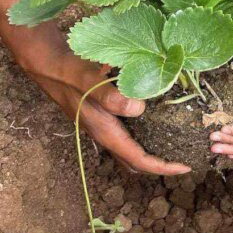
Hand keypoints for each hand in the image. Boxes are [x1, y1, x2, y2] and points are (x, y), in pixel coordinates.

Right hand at [21, 31, 189, 174]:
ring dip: (151, 153)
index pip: (137, 159)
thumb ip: (110, 96)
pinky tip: (156, 122)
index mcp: (105, 131)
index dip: (162, 167)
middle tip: (184, 159)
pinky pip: (126, 136)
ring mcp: (102, 127)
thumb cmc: (68, 72)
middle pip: (135, 161)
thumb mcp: (89, 80)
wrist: (47, 65)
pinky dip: (143, 137)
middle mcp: (104, 134)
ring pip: (130, 150)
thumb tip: (139, 108)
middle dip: (159, 165)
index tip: (185, 168)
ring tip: (175, 145)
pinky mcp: (102, 117)